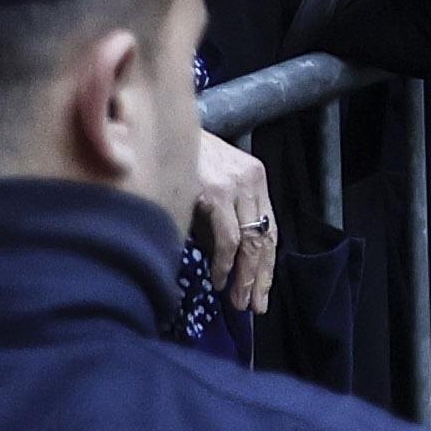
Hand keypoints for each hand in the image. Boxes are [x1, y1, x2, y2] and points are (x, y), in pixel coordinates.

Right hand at [190, 138, 280, 315]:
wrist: (160, 124)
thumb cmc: (180, 157)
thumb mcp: (211, 183)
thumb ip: (222, 214)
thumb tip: (225, 258)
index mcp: (254, 178)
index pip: (270, 228)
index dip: (268, 263)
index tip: (262, 289)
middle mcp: (250, 181)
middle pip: (265, 238)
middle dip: (261, 276)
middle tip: (255, 305)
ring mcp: (235, 186)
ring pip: (251, 242)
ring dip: (245, 276)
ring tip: (240, 301)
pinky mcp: (216, 193)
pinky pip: (229, 238)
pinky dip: (226, 263)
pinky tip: (220, 279)